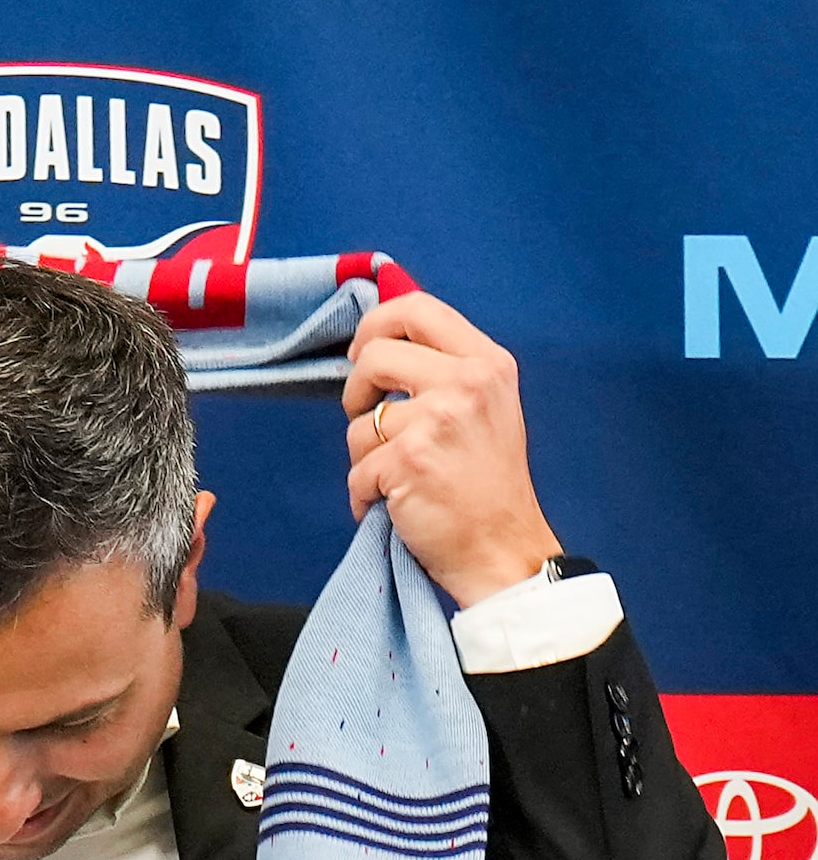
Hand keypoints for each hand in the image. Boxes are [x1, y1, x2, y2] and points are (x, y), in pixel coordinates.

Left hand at [341, 291, 560, 608]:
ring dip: (364, 458)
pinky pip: (356, 472)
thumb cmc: (487, 486)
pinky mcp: (408, 461)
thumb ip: (445, 371)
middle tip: (368, 422)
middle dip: (356, 393)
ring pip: (358, 423)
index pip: (416, 309)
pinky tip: (394, 507)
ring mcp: (437, 420)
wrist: (504, 550)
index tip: (361, 354)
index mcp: (487, 362)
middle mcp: (466, 383)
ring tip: (398, 479)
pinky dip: (364, 496)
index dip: (375, 326)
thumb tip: (377, 346)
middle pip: (373, 356)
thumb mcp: (486, 407)